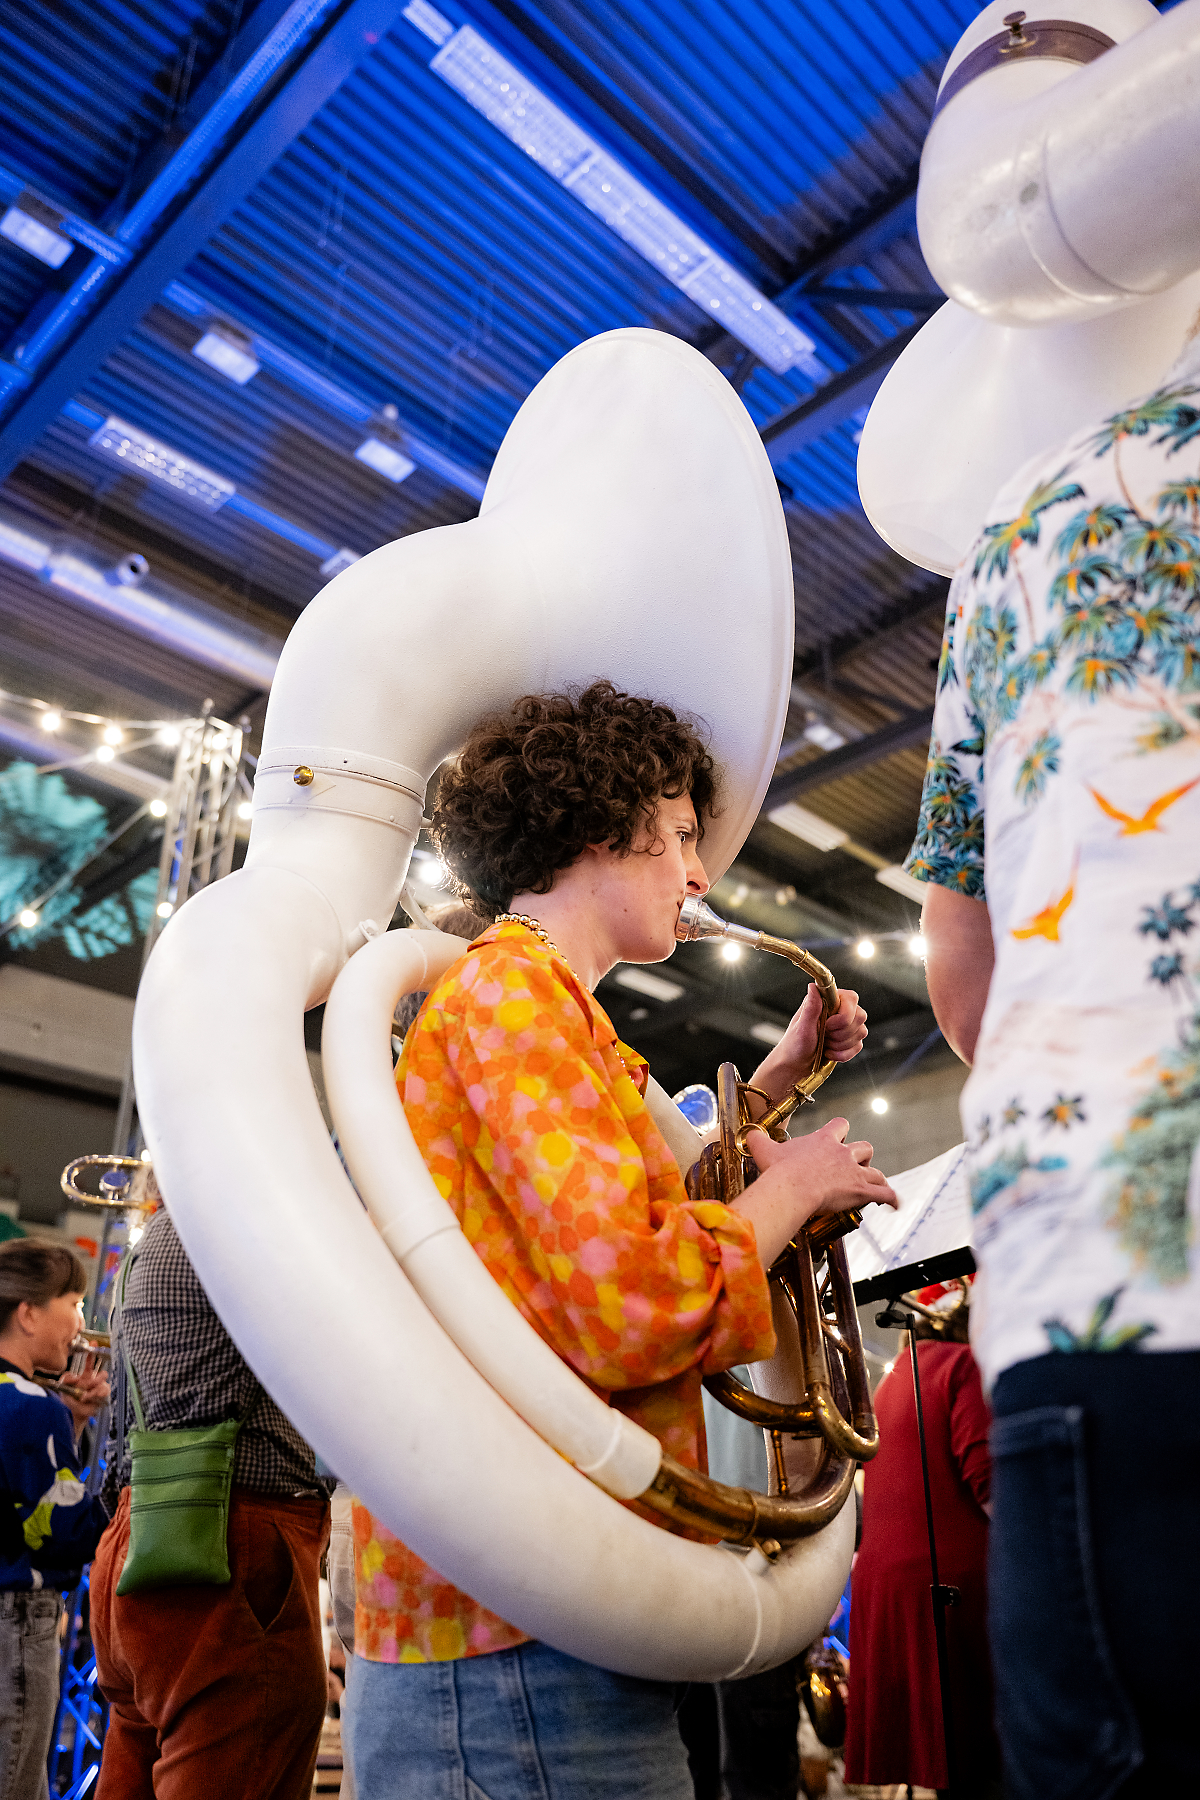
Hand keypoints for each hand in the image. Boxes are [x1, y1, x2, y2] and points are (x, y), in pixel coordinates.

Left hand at [61, 1360, 109, 1435]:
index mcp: (86, 1377)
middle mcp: (95, 1382)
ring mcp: (99, 1392)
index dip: (93, 1353)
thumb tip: (74, 1377)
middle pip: (104, 1375)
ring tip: (84, 1397)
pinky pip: (102, 1399)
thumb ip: (67, 1379)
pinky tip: (86, 1401)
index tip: (93, 1344)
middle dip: (98, 1379)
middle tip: (90, 1383)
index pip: (91, 1363)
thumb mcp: (63, 1387)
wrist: (72, 1414)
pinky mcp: (101, 1401)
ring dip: (94, 1392)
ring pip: (104, 1388)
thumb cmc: (69, 1399)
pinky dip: (93, 1400)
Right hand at [732, 1118, 896, 1268]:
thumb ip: (757, 1139)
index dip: (841, 1131)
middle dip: (862, 1156)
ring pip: (876, 1171)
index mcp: (823, 1140)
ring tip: (875, 1184)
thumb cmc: (779, 1171)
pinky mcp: (861, 1190)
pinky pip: (885, 1194)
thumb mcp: (764, 1150)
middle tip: (855, 1165)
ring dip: (876, 1178)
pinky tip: (895, 1205)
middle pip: (864, 1147)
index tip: (838, 1137)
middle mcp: (843, 1153)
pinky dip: (891, 1199)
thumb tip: (747, 1134)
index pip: (840, 1125)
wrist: (792, 1188)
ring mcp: (854, 1172)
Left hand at [748, 987, 867, 1108]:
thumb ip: (811, 1007)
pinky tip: (829, 1052)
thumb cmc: (794, 1045)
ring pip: (861, 1032)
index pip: (851, 999)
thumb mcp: (802, 1026)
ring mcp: (847, 1025)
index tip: (827, 1026)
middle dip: (841, 1033)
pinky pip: (858, 1046)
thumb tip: (813, 986)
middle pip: (860, 1016)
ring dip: (841, 1044)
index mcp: (828, 1001)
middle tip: (824, 1036)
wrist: (796, 1064)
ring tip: (825, 1044)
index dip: (843, 1016)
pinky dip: (843, 1054)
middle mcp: (839, 1010)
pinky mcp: (851, 1040)